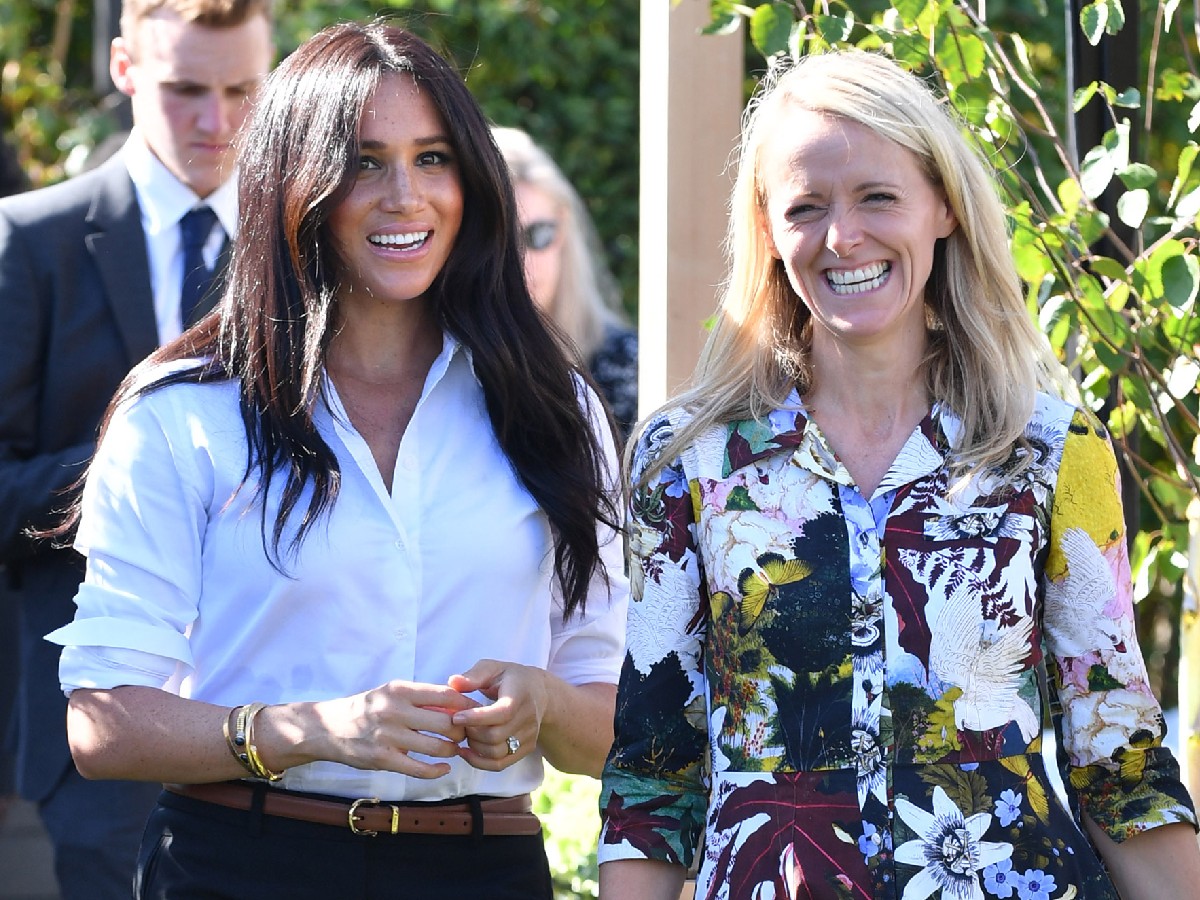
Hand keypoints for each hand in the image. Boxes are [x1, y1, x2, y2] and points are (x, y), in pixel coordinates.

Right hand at [307, 680, 479, 778]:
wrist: (329, 728)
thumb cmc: (368, 708)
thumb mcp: (392, 693)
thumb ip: (421, 698)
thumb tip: (457, 704)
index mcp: (400, 690)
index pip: (446, 694)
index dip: (466, 705)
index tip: (475, 712)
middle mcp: (395, 710)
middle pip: (446, 723)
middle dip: (462, 731)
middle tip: (465, 734)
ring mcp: (389, 736)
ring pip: (437, 747)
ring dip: (451, 751)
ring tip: (453, 750)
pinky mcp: (383, 759)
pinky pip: (420, 769)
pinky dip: (437, 771)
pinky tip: (443, 768)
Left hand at [448, 659, 547, 770]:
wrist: (539, 692)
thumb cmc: (510, 678)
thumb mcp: (493, 668)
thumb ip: (474, 675)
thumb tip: (453, 682)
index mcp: (520, 694)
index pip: (502, 713)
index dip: (477, 718)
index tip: (456, 717)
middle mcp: (529, 718)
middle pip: (496, 736)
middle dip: (471, 733)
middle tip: (458, 724)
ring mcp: (529, 736)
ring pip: (496, 753)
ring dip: (474, 747)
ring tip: (465, 734)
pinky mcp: (526, 749)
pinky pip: (500, 764)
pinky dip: (480, 762)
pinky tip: (466, 751)